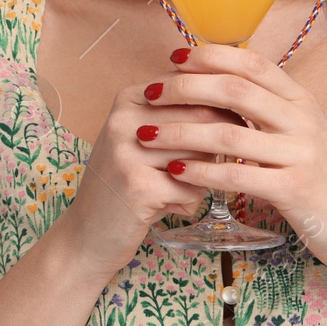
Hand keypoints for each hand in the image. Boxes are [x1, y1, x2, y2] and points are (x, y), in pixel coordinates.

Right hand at [59, 74, 246, 274]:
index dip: (223, 109)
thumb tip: (240, 106)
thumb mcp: (144, 140)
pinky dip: (191, 200)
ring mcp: (127, 152)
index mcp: (129, 98)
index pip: (195, 89)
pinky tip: (172, 207)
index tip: (233, 128)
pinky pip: (192, 186)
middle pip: (203, 117)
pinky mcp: (138, 186)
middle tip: (216, 163)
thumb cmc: (125, 184)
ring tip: (182, 187)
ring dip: (204, 174)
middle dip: (220, 144)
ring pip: (202, 153)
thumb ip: (180, 118)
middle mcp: (124, 118)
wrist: (86, 236)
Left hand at [138, 43, 326, 271]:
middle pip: (235, 90)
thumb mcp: (302, 133)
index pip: (252, 64)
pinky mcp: (294, 189)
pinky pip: (237, 175)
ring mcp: (300, 154)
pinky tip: (176, 172)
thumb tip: (223, 83)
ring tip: (147, 135)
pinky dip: (201, 171)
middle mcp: (303, 121)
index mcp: (302, 100)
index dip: (210, 57)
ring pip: (229, 132)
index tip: (175, 57)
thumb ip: (270, 109)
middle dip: (186, 88)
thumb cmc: (321, 179)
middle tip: (151, 93)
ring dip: (181, 132)